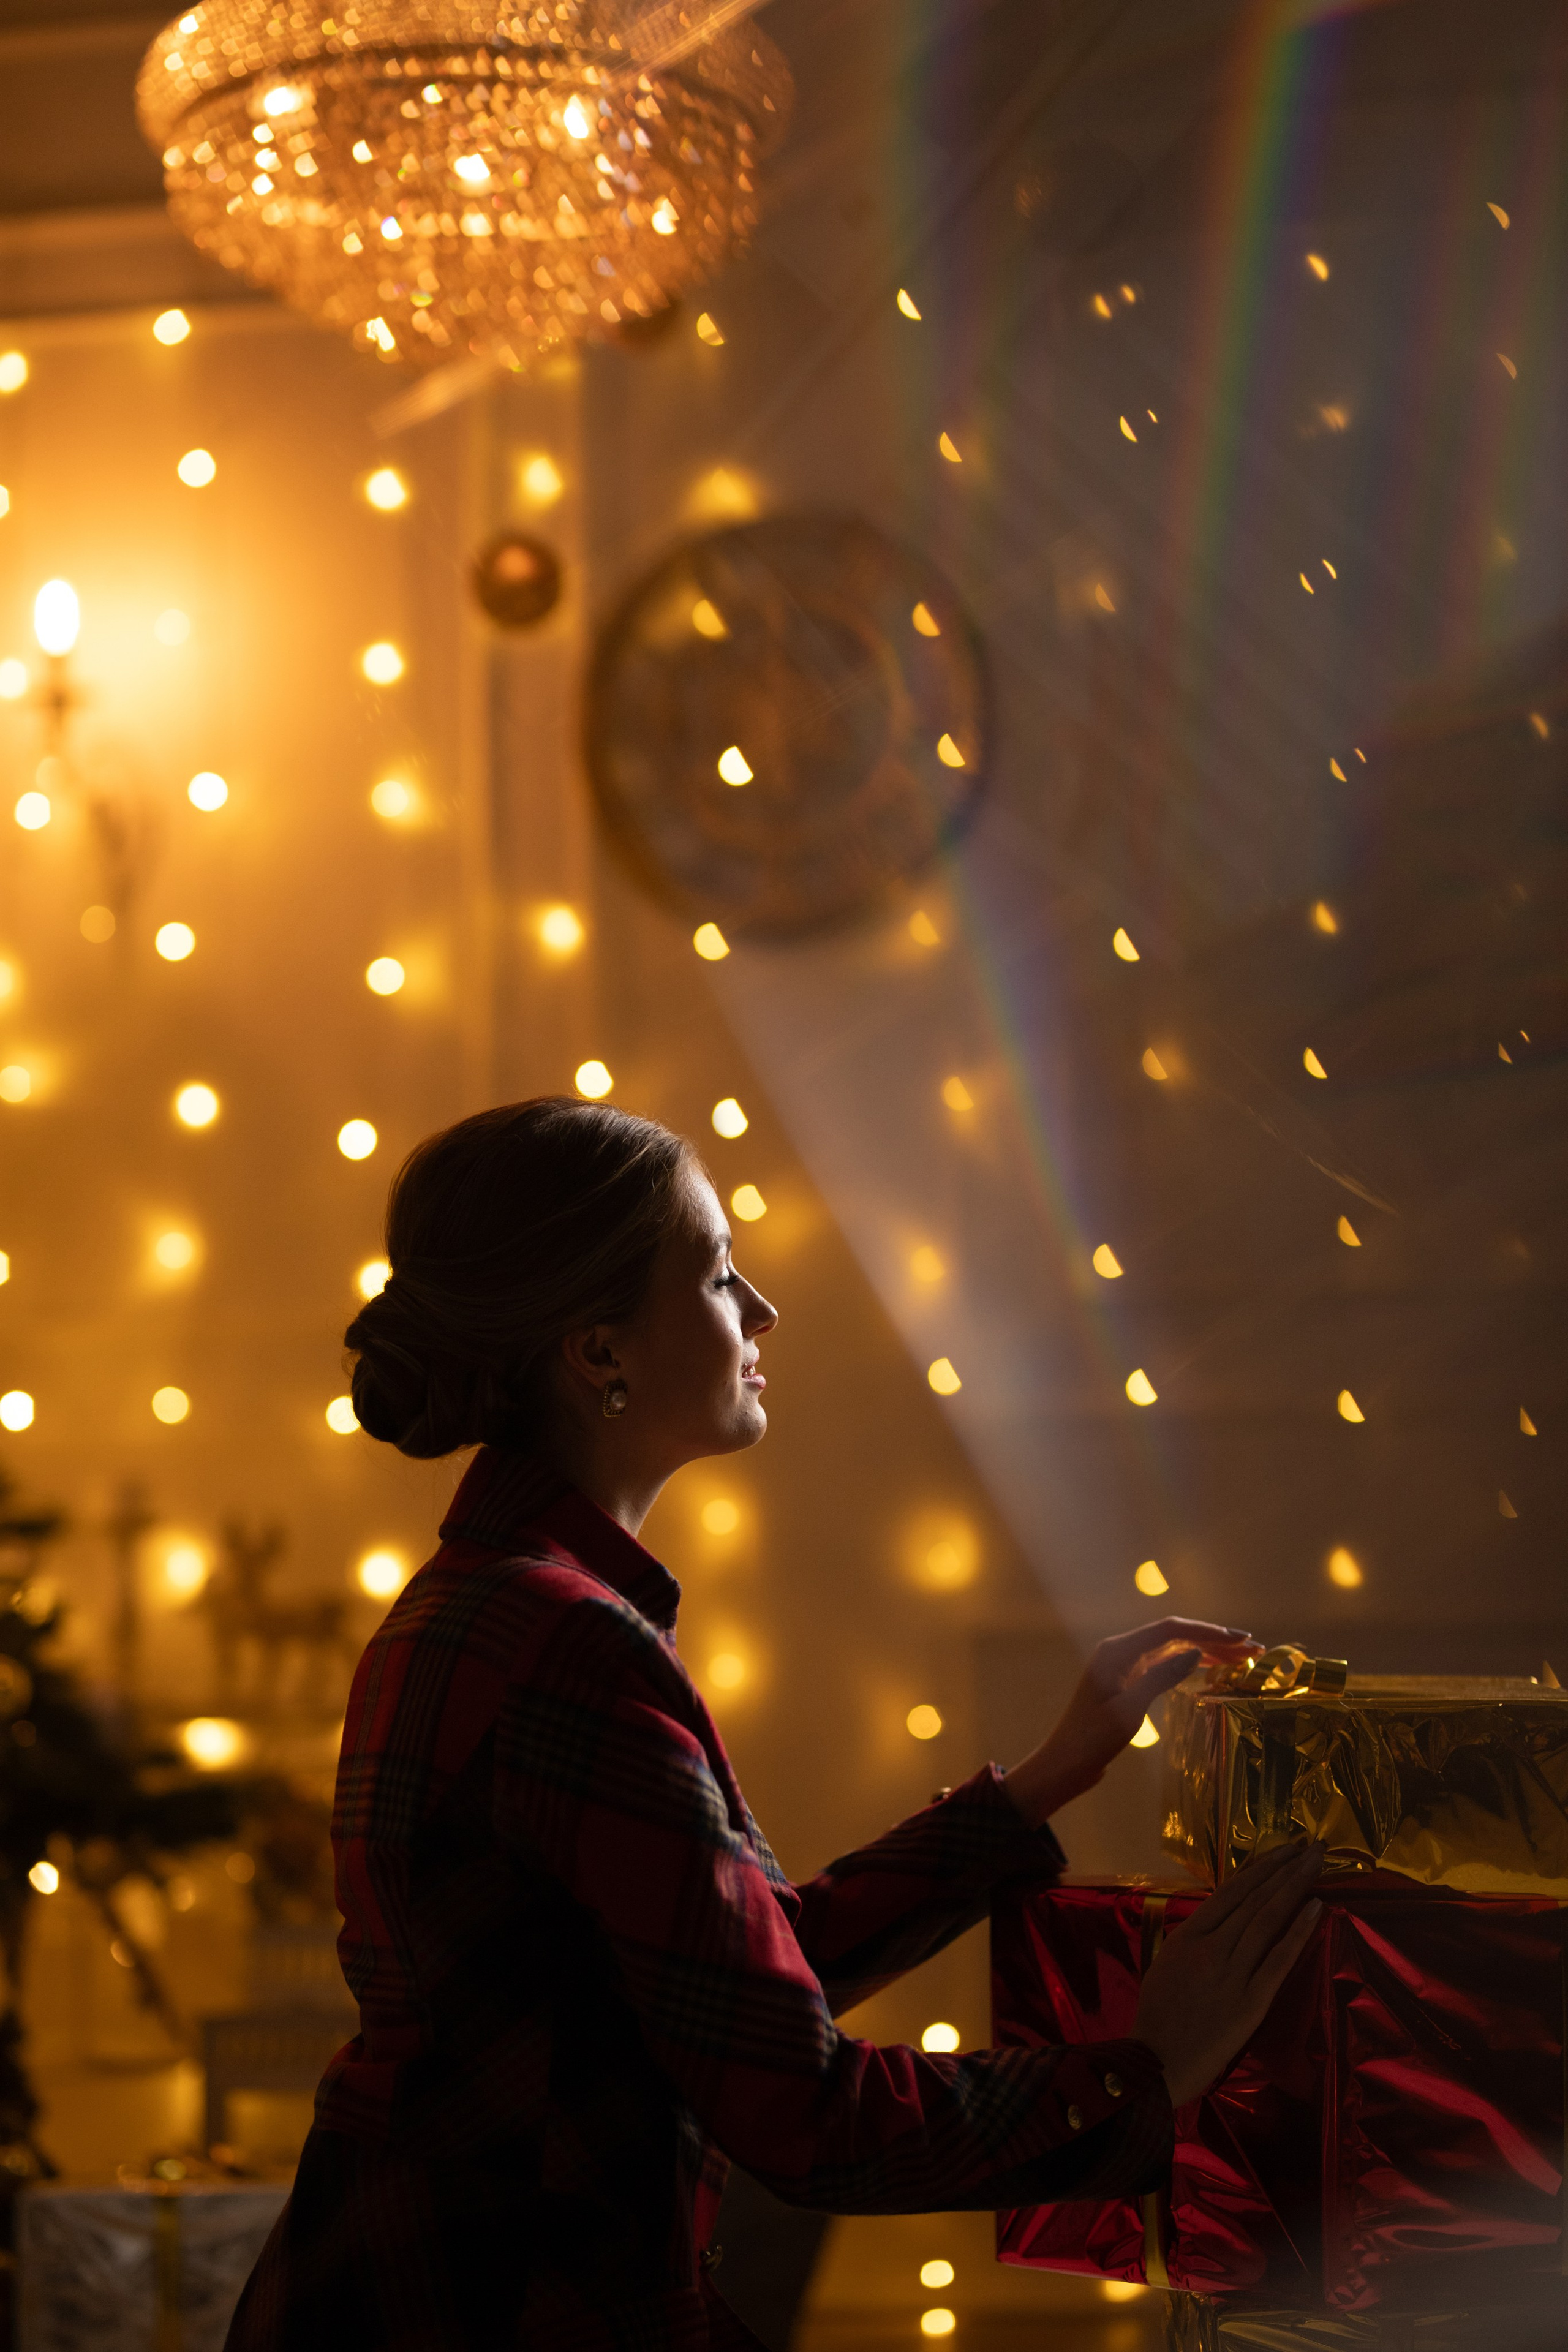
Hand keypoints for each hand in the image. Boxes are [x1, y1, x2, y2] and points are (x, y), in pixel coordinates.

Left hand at [1002, 1618, 1262, 1826]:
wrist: (1065, 1763)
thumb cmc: (1092, 1738)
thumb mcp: (1129, 1709)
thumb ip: (1161, 1677)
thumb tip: (1195, 1651)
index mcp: (1118, 1651)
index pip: (1170, 1629)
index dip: (1208, 1631)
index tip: (1240, 1639)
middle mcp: (1121, 1652)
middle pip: (1174, 1637)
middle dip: (1214, 1641)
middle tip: (1253, 1649)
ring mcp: (1125, 1667)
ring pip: (1172, 1651)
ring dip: (1206, 1652)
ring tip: (1243, 1658)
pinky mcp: (1128, 1684)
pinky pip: (1164, 1666)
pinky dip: (1189, 1666)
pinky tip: (1212, 1669)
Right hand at [1133, 1842, 1324, 2105]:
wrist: (1156, 2064)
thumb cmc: (1158, 2016)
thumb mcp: (1168, 1963)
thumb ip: (1196, 1938)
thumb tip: (1225, 1916)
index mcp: (1187, 1936)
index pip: (1230, 1892)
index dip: (1260, 1868)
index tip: (1283, 1849)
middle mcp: (1211, 1947)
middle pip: (1254, 1899)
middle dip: (1285, 1869)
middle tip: (1311, 1845)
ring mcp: (1233, 1973)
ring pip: (1268, 1920)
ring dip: (1295, 1888)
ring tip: (1316, 1863)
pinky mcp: (1252, 2001)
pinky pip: (1279, 1959)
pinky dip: (1298, 1931)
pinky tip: (1316, 1908)